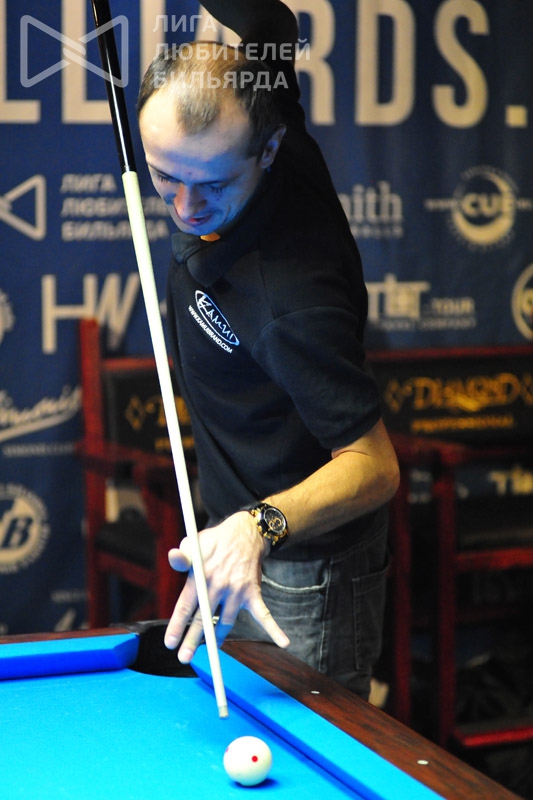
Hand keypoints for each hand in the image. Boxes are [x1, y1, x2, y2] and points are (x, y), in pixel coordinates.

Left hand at [164, 511, 289, 661]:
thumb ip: (182, 558)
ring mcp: (237, 591)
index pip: (186, 605)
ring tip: (211, 652)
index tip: (170, 644)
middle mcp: (219, 585)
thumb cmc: (215, 543)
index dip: (177, 626)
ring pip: (226, 621)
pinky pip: (263, 614)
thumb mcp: (194, 544)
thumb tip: (172, 557)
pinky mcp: (253, 593)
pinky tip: (283, 642)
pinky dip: (274, 628)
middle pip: (204, 619)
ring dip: (218, 638)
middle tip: (185, 657)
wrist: (245, 533)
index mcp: (200, 575)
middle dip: (193, 639)